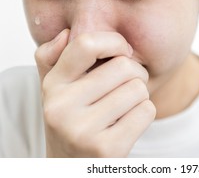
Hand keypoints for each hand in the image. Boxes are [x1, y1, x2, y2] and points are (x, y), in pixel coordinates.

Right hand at [35, 29, 155, 156]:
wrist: (72, 166)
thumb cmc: (71, 119)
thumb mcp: (54, 88)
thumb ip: (52, 57)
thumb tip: (66, 34)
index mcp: (51, 85)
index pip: (86, 44)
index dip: (114, 42)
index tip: (122, 52)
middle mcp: (61, 107)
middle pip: (124, 66)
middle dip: (135, 73)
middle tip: (127, 84)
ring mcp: (82, 131)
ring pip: (138, 88)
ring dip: (140, 95)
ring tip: (124, 105)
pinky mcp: (107, 149)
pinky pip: (146, 110)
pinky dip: (144, 112)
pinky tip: (127, 122)